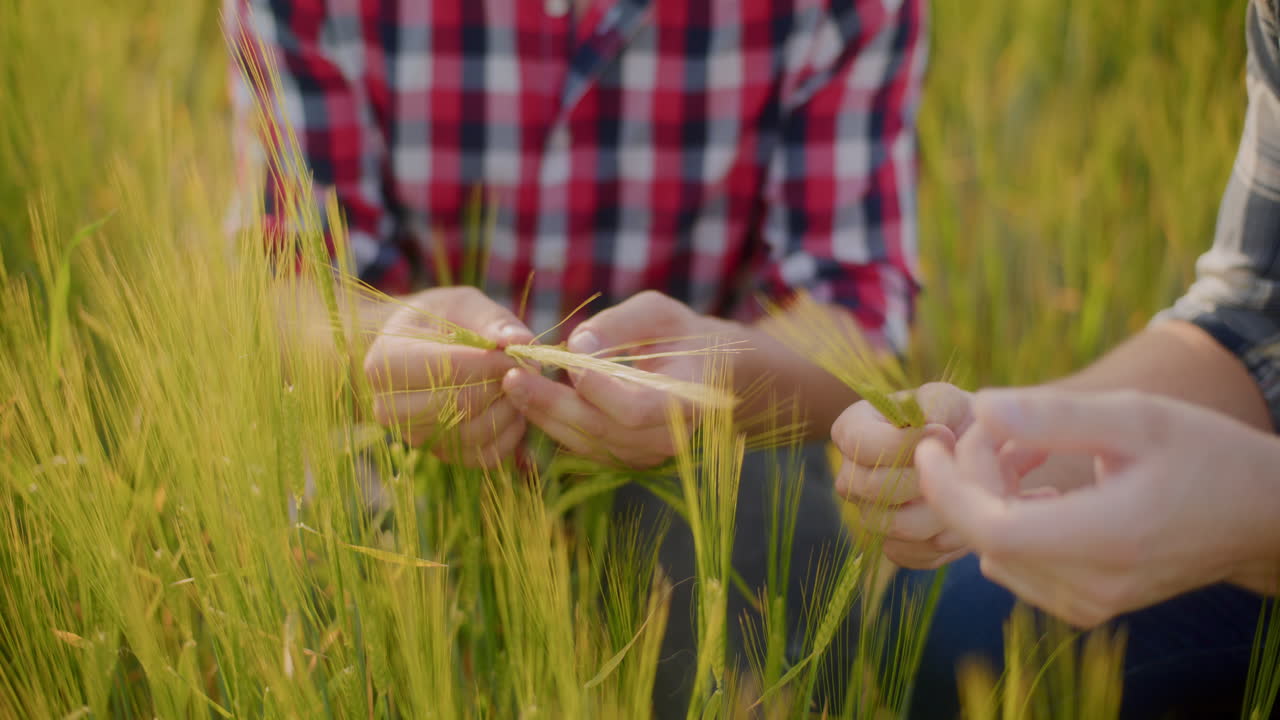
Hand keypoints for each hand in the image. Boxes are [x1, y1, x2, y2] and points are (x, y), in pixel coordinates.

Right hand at [363, 286, 531, 466]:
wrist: (421, 349)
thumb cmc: (440, 321)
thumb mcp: (462, 305)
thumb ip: (492, 320)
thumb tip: (521, 343)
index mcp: (384, 364)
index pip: (447, 370)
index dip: (490, 363)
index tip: (515, 352)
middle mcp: (389, 408)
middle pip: (460, 406)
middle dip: (501, 386)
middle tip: (522, 369)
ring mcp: (414, 437)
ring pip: (474, 434)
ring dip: (508, 410)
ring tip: (519, 385)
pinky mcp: (440, 455)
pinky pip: (484, 456)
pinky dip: (509, 434)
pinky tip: (514, 408)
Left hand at [503, 291, 728, 468]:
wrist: (706, 375)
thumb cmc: (682, 335)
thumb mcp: (658, 312)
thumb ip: (619, 324)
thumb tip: (576, 345)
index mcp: (687, 400)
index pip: (636, 408)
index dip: (599, 390)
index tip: (564, 360)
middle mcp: (668, 438)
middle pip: (602, 429)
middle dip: (552, 403)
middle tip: (513, 376)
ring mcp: (646, 455)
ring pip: (587, 443)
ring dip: (545, 416)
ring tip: (513, 385)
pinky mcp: (626, 459)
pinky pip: (584, 447)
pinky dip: (554, 425)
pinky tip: (530, 401)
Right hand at [830, 382, 977, 568]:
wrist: (978, 455)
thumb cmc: (956, 419)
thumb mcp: (947, 398)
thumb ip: (936, 405)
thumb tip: (933, 435)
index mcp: (851, 432)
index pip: (859, 445)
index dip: (905, 443)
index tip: (945, 434)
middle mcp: (850, 476)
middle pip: (875, 489)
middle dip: (926, 478)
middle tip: (960, 465)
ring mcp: (869, 514)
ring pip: (897, 526)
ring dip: (941, 510)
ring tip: (966, 490)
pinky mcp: (893, 546)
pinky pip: (911, 554)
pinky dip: (943, 540)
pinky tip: (962, 514)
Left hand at [917, 388, 1279, 628]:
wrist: (1258, 515)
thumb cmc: (1203, 454)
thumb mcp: (1136, 418)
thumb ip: (1054, 416)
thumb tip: (980, 407)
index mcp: (1107, 538)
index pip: (991, 529)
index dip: (946, 486)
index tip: (930, 444)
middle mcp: (1093, 586)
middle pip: (986, 535)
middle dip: (972, 475)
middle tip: (999, 427)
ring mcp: (1087, 605)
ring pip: (994, 551)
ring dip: (991, 494)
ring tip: (1032, 447)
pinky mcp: (1084, 606)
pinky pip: (1016, 564)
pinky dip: (1011, 518)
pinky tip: (1042, 482)